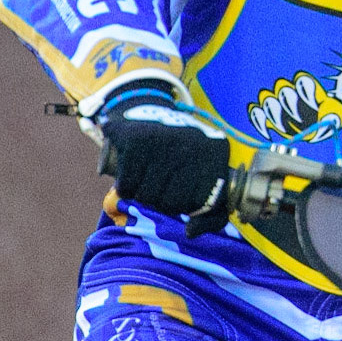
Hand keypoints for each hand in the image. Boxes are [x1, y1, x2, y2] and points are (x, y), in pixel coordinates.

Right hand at [97, 80, 230, 229]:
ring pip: (147, 197)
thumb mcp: (204, 174)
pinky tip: (131, 169)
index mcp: (216, 153)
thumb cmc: (178, 153)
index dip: (186, 204)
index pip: (201, 204)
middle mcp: (194, 143)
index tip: (179, 188)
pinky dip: (125, 185)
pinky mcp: (136, 141)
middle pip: (171, 203)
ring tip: (146, 173)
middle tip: (158, 181)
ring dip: (142, 193)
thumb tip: (190, 231)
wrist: (146, 109)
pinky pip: (126, 187)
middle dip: (160, 199)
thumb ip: (212, 212)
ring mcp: (165, 141)